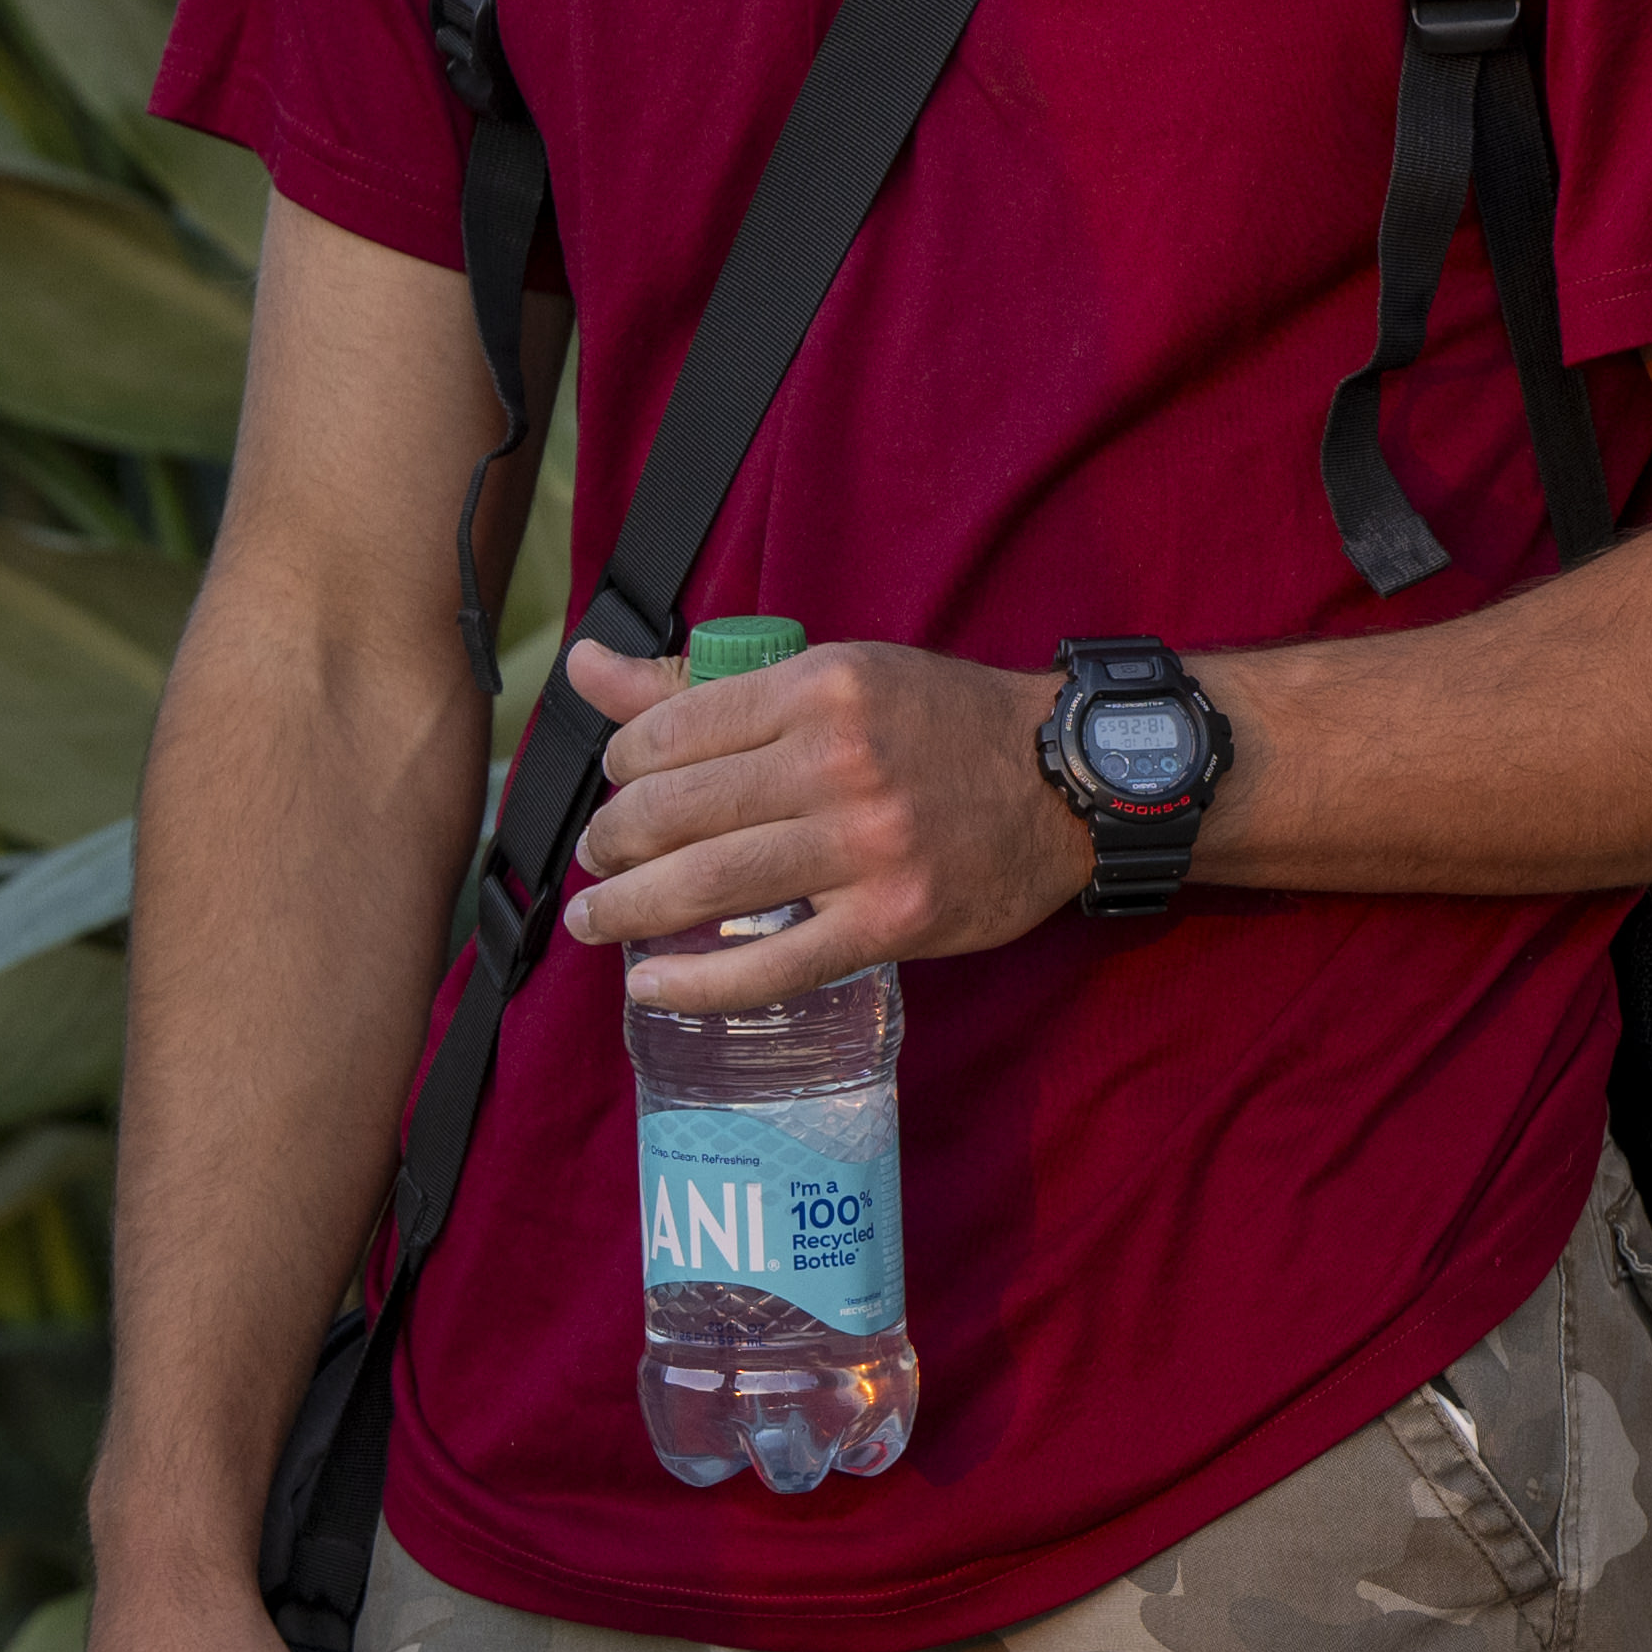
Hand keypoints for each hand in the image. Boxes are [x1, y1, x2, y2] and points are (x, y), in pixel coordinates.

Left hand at [550, 632, 1083, 993]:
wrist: (1067, 780)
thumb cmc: (939, 722)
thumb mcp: (830, 673)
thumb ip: (699, 680)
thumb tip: (583, 667)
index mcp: (817, 687)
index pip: (675, 729)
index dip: (621, 763)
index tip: (613, 785)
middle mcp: (838, 762)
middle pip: (678, 810)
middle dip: (612, 840)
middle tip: (594, 858)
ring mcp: (866, 847)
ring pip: (711, 885)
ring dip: (629, 909)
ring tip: (595, 918)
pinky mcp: (892, 921)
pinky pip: (775, 964)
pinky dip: (700, 983)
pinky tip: (650, 984)